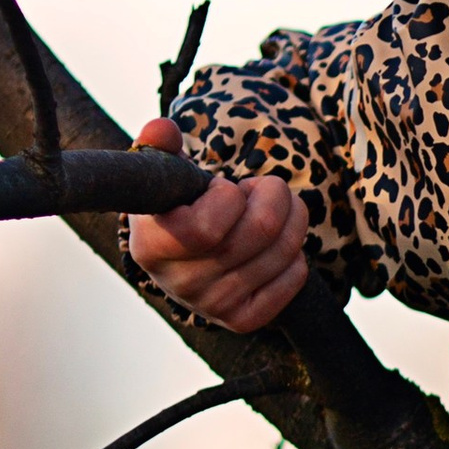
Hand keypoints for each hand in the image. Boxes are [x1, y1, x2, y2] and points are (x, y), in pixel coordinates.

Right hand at [127, 116, 309, 331]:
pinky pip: (293, 280)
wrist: (186, 257)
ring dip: (292, 218)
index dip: (229, 197)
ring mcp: (212, 307)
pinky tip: (276, 245)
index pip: (206, 228)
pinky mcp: (243, 320)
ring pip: (283, 252)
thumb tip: (161, 129)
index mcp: (152, 247)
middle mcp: (179, 284)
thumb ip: (159, 146)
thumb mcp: (166, 176)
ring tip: (274, 209)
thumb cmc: (180, 207)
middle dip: (275, 195)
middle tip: (266, 188)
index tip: (224, 187)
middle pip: (259, 232)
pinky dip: (296, 255)